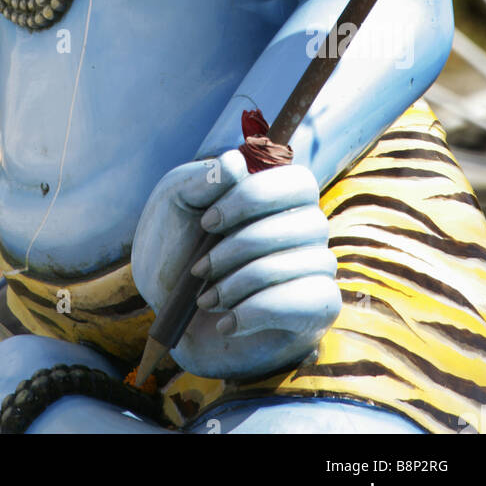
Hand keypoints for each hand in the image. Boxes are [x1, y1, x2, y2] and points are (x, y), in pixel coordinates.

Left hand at [132, 150, 339, 380]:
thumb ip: (204, 178)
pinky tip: (228, 322)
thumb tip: (237, 163)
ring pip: (310, 262)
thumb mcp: (175, 202)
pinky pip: (316, 300)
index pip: (298, 182)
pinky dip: (262, 310)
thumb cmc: (174, 250)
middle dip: (244, 246)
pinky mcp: (316, 312)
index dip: (255, 197)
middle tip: (200, 268)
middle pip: (308, 223)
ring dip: (246, 282)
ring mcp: (315, 269)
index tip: (208, 222)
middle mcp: (304, 229)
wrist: (170, 318)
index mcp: (277, 196)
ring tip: (208, 299)